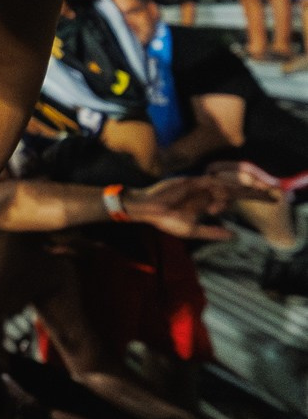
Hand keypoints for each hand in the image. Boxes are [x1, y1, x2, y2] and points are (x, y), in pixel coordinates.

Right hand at [128, 174, 270, 239]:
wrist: (146, 210)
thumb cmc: (166, 220)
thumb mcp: (192, 230)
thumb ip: (212, 232)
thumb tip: (234, 236)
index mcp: (206, 201)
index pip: (231, 198)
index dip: (247, 198)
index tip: (266, 201)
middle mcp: (205, 191)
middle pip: (233, 188)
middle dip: (252, 191)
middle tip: (272, 194)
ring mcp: (198, 185)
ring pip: (224, 184)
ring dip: (241, 188)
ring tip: (259, 191)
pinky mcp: (190, 181)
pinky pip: (210, 182)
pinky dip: (222, 186)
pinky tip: (233, 192)